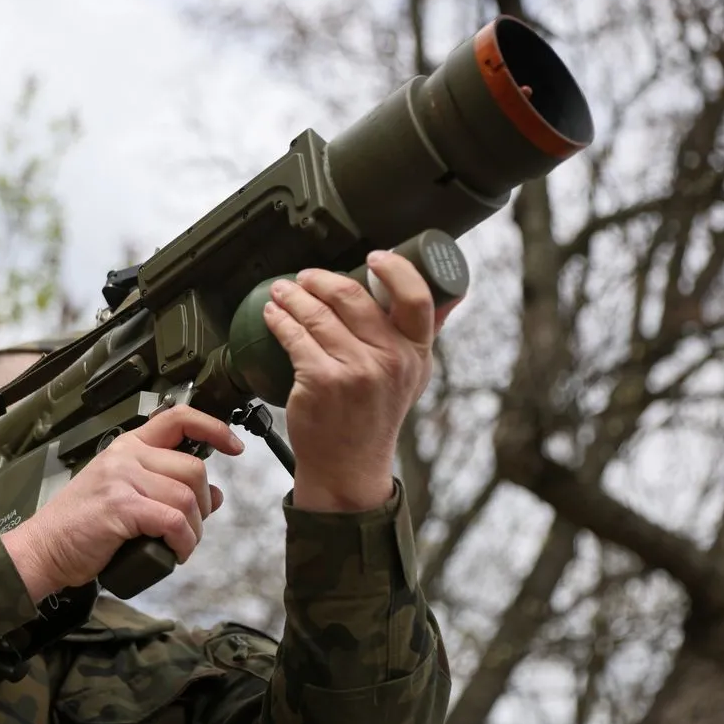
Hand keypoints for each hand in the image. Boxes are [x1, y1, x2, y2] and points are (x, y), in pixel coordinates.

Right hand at [0, 406, 244, 601]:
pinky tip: (176, 552)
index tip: (234, 444)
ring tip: (181, 544)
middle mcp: (125, 456)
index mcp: (127, 447)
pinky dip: (184, 541)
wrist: (43, 549)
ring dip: (195, 528)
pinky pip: (173, 520)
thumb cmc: (81, 527)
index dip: (212, 426)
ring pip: (187, 496)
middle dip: (204, 503)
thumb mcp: (125, 497)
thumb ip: (166, 490)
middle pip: (193, 467)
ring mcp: (122, 479)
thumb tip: (215, 496)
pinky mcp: (121, 506)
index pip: (177, 417)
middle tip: (192, 526)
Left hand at [262, 251, 459, 512]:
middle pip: (353, 297)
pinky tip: (272, 315)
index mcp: (416, 354)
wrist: (348, 466)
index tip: (373, 257)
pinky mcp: (322, 381)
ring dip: (293, 296)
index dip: (394, 269)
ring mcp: (356, 371)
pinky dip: (279, 321)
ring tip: (282, 291)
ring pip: (318, 315)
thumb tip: (452, 294)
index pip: (415, 297)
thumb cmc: (376, 416)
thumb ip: (424, 335)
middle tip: (307, 276)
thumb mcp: (413, 377)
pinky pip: (295, 337)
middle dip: (322, 280)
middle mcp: (391, 360)